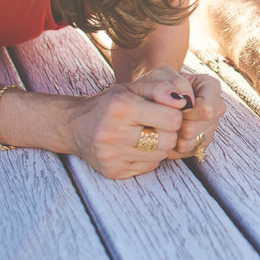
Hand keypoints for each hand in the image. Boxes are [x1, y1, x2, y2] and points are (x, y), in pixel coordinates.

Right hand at [65, 83, 185, 178]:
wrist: (74, 126)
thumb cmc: (110, 103)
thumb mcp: (132, 88)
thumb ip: (160, 88)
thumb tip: (185, 101)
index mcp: (121, 107)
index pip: (172, 118)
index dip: (174, 114)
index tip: (167, 111)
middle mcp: (113, 132)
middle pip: (168, 139)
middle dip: (168, 131)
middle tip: (157, 124)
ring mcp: (112, 155)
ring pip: (160, 155)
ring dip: (159, 145)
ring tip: (145, 134)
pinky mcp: (113, 171)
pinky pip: (148, 166)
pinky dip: (148, 157)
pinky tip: (135, 146)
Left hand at [122, 67, 226, 159]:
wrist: (154, 97)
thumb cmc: (158, 84)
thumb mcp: (160, 76)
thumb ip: (169, 84)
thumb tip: (182, 101)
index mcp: (211, 87)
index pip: (206, 108)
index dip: (187, 112)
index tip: (174, 108)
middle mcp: (216, 107)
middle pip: (200, 127)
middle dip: (180, 125)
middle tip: (166, 117)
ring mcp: (210, 126)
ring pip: (194, 141)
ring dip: (176, 136)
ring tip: (165, 125)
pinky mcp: (201, 143)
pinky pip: (188, 151)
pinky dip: (174, 145)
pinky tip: (167, 134)